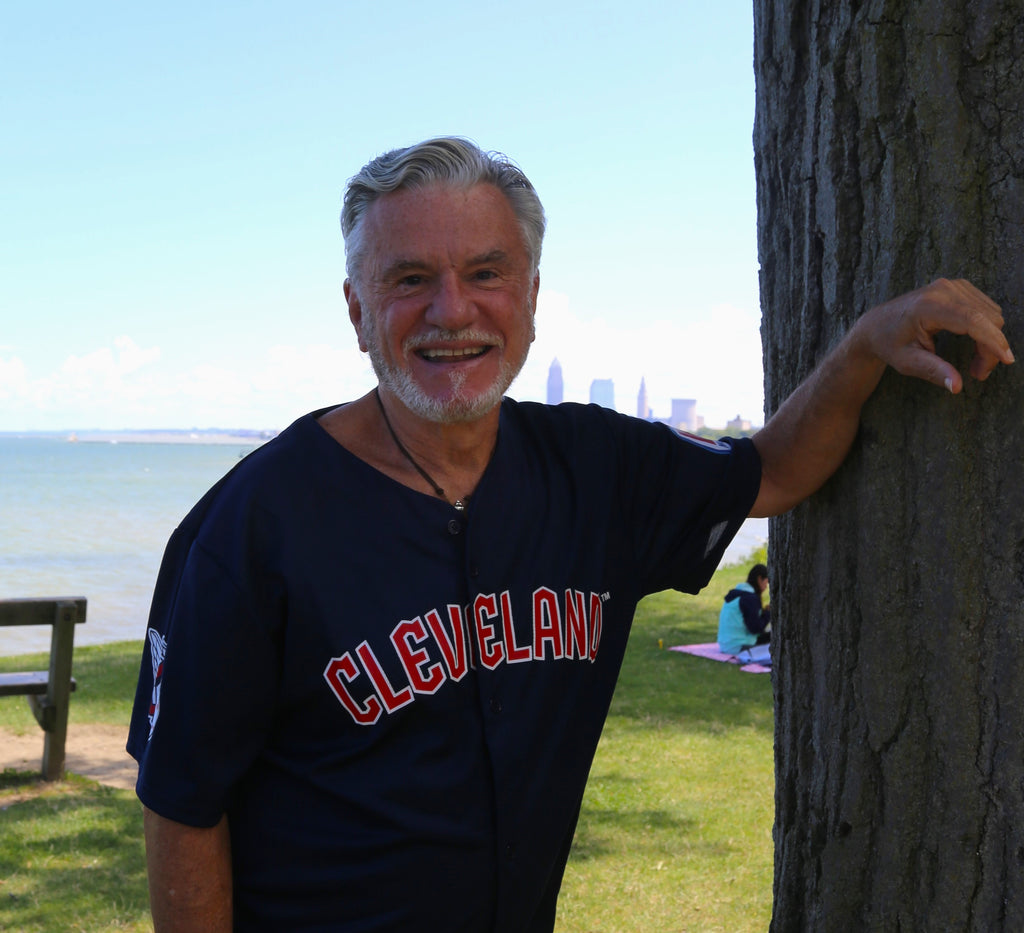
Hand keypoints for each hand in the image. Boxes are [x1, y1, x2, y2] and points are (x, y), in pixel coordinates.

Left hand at [856, 278, 1013, 392]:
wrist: (876, 324)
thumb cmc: (889, 344)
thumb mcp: (907, 362)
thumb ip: (933, 371)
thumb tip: (957, 387)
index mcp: (928, 306)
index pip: (972, 321)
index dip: (993, 340)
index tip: (1007, 360)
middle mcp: (943, 290)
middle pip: (987, 319)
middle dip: (991, 349)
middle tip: (978, 374)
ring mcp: (952, 285)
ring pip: (991, 314)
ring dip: (990, 341)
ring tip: (975, 364)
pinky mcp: (958, 287)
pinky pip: (986, 309)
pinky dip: (987, 329)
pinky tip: (975, 345)